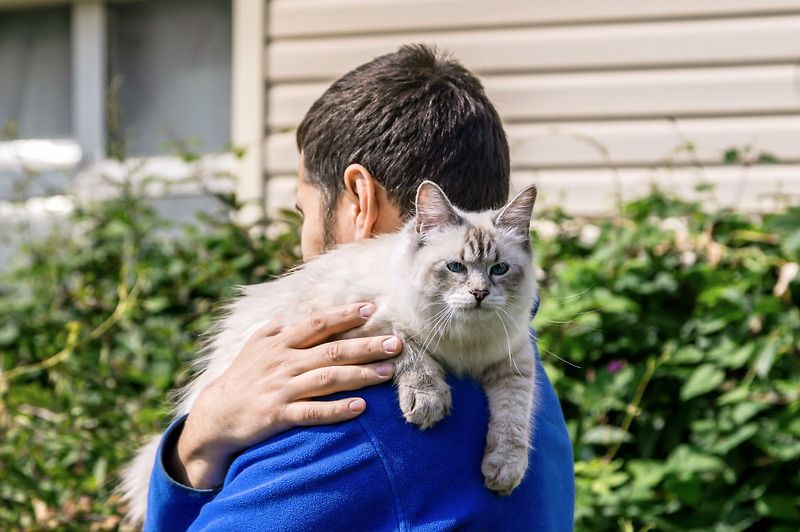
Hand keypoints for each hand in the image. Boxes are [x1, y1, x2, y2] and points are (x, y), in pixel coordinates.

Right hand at [168, 302, 400, 488]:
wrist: (215, 415)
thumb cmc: (241, 377)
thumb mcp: (254, 346)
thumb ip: (276, 329)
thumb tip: (293, 312)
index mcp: (280, 343)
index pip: (317, 324)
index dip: (344, 315)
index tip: (370, 309)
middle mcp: (284, 362)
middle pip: (331, 350)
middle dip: (366, 346)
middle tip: (395, 344)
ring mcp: (282, 389)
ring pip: (327, 379)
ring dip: (360, 376)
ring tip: (388, 374)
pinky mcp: (279, 415)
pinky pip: (312, 412)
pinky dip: (336, 410)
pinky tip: (360, 408)